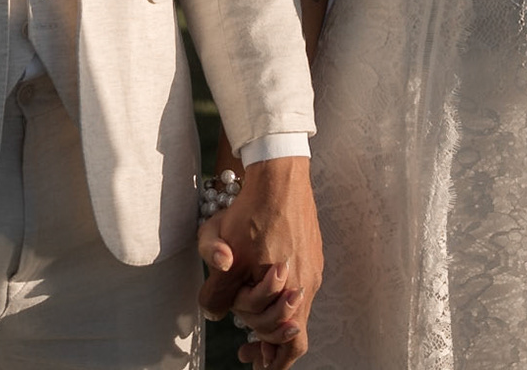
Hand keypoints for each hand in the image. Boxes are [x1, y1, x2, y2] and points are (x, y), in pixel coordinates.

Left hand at [198, 156, 320, 368]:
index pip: (289, 342)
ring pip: (296, 307)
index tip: (251, 359)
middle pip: (292, 329)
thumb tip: (214, 313)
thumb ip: (217, 290)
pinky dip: (281, 296)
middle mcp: (307, 282)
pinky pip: (299, 285)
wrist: (279, 174)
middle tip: (247, 349)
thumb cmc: (251, 211)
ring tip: (251, 319)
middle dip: (268, 341)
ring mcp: (312, 266)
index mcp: (291, 290)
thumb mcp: (222, 250)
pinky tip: (262, 285)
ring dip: (274, 318)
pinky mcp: (311, 251)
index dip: (271, 359)